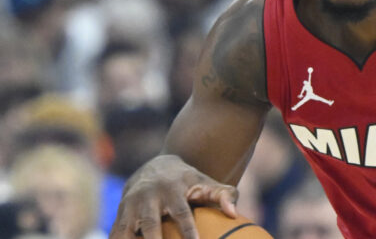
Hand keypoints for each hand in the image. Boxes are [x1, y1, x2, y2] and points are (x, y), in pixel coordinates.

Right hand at [110, 155, 237, 238]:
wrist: (155, 168)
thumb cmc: (188, 182)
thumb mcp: (206, 183)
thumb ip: (224, 195)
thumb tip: (233, 213)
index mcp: (172, 188)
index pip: (181, 212)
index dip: (188, 230)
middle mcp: (148, 196)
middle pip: (150, 224)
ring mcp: (130, 205)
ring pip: (126, 231)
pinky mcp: (119, 215)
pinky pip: (116, 235)